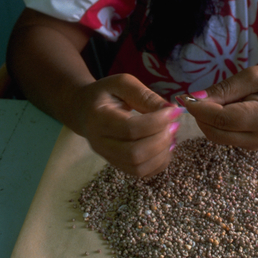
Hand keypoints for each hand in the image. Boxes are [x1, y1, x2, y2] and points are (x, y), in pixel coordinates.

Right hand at [67, 73, 182, 176]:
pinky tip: (165, 146)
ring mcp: (108, 157)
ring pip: (138, 168)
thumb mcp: (122, 84)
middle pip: (135, 153)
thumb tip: (171, 109)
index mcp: (99, 118)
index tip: (173, 110)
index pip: (131, 128)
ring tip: (171, 135)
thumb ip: (145, 95)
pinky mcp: (118, 165)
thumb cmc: (105, 94)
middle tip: (174, 125)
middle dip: (161, 140)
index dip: (157, 122)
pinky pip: (141, 173)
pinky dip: (159, 163)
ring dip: (162, 153)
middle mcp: (100, 143)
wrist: (83, 110)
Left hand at [179, 66, 257, 148]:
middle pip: (214, 132)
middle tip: (192, 96)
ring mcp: (255, 146)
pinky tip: (219, 108)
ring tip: (209, 100)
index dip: (198, 109)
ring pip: (217, 137)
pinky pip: (224, 137)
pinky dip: (215, 124)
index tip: (182, 96)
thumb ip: (224, 89)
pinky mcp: (250, 146)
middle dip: (199, 116)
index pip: (220, 119)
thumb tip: (195, 98)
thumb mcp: (252, 76)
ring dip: (206, 120)